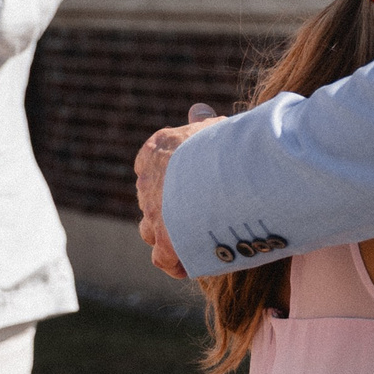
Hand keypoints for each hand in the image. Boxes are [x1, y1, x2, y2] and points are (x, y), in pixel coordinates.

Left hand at [137, 104, 219, 277]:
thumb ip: (202, 124)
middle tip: (199, 207)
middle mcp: (148, 183)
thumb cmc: (225, 146)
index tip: (191, 175)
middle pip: (152, 196)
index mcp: (157, 149)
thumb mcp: (213, 127)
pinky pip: (164, 259)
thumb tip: (197, 110)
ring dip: (168, 231)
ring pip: (151, 228)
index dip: (171, 172)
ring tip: (196, 234)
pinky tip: (194, 263)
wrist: (223, 176)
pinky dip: (176, 262)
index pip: (151, 161)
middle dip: (170, 203)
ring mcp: (153, 216)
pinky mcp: (165, 245)